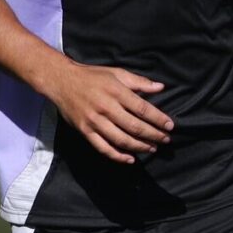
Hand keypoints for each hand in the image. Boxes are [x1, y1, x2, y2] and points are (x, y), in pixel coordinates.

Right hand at [46, 63, 172, 163]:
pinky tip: (130, 159)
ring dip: (139, 147)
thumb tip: (161, 87)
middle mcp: (106, 108)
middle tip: (166, 140)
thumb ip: (139, 82)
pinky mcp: (85, 131)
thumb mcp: (117, 73)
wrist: (62, 81)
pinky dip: (117, 156)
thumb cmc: (93, 76)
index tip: (170, 126)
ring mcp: (94, 122)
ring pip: (121, 139)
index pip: (143, 109)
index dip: (158, 119)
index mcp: (116, 92)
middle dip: (153, 135)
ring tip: (152, 148)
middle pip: (134, 126)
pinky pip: (103, 148)